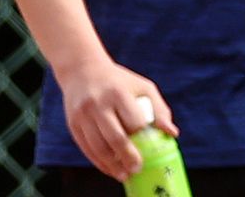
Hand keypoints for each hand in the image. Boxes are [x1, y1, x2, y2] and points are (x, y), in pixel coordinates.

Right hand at [55, 57, 175, 181]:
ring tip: (124, 174)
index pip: (133, 121)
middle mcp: (99, 104)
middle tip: (137, 169)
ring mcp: (83, 115)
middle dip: (127, 157)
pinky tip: (110, 168)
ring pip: (98, 146)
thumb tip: (172, 133)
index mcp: (119, 93)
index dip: (141, 138)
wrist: (83, 70)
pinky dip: (98, 162)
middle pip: (115, 137)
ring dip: (112, 165)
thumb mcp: (143, 87)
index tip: (149, 151)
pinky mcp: (73, 124)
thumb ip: (159, 109)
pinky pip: (86, 148)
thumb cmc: (120, 81)